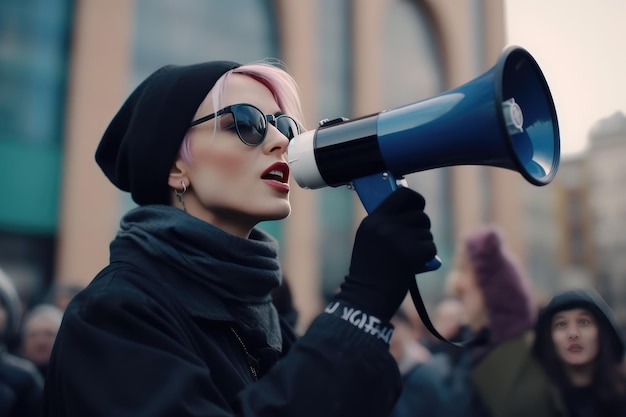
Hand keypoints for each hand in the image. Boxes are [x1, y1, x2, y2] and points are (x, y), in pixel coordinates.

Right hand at [335, 187, 436, 321]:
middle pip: (420, 215)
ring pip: (427, 233)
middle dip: (422, 227)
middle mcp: (385, 225)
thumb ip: (385, 223)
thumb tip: (412, 209)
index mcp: (373, 219)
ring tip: (407, 257)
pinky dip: (427, 257)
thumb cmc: (369, 270)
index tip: (418, 206)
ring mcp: (399, 238)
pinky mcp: (413, 253)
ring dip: (423, 244)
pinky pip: (431, 247)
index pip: (402, 194)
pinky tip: (414, 265)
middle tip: (414, 241)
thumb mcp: (368, 240)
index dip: (416, 199)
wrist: (366, 296)